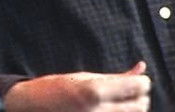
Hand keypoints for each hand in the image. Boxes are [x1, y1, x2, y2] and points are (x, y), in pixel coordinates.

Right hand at [4, 61, 150, 111]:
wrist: (32, 107)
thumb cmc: (57, 88)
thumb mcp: (86, 77)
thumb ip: (117, 76)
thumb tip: (141, 68)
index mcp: (95, 92)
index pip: (137, 87)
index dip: (141, 82)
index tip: (138, 80)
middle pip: (140, 106)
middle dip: (139, 97)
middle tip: (128, 91)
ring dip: (131, 109)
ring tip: (119, 102)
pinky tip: (111, 109)